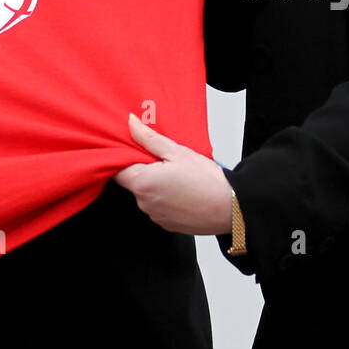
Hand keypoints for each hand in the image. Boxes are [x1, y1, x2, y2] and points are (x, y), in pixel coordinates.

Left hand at [113, 114, 232, 234]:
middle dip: (144, 169)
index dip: (124, 158)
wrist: (231, 208)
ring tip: (177, 175)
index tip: (135, 149)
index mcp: (143, 184)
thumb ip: (148, 138)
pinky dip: (166, 198)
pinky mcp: (168, 225)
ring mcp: (156, 216)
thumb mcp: (176, 151)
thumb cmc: (205, 179)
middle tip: (164, 158)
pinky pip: (159, 207)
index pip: (117, 170)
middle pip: (133, 182)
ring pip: (147, 194)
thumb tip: (130, 123)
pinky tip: (183, 189)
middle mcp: (145, 204)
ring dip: (156, 184)